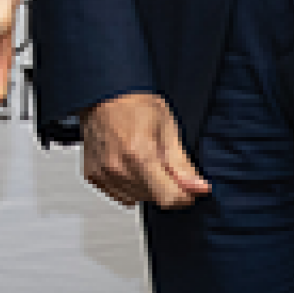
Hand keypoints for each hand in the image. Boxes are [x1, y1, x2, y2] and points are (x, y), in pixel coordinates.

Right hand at [79, 91, 210, 209]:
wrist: (103, 95)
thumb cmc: (135, 105)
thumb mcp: (168, 127)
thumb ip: (182, 164)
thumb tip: (200, 188)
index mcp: (139, 154)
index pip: (168, 197)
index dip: (184, 195)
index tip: (189, 187)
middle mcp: (118, 168)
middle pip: (154, 198)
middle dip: (165, 185)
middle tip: (161, 159)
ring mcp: (103, 174)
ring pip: (138, 198)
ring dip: (147, 186)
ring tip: (142, 159)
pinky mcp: (93, 176)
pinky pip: (121, 195)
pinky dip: (130, 186)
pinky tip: (129, 165)